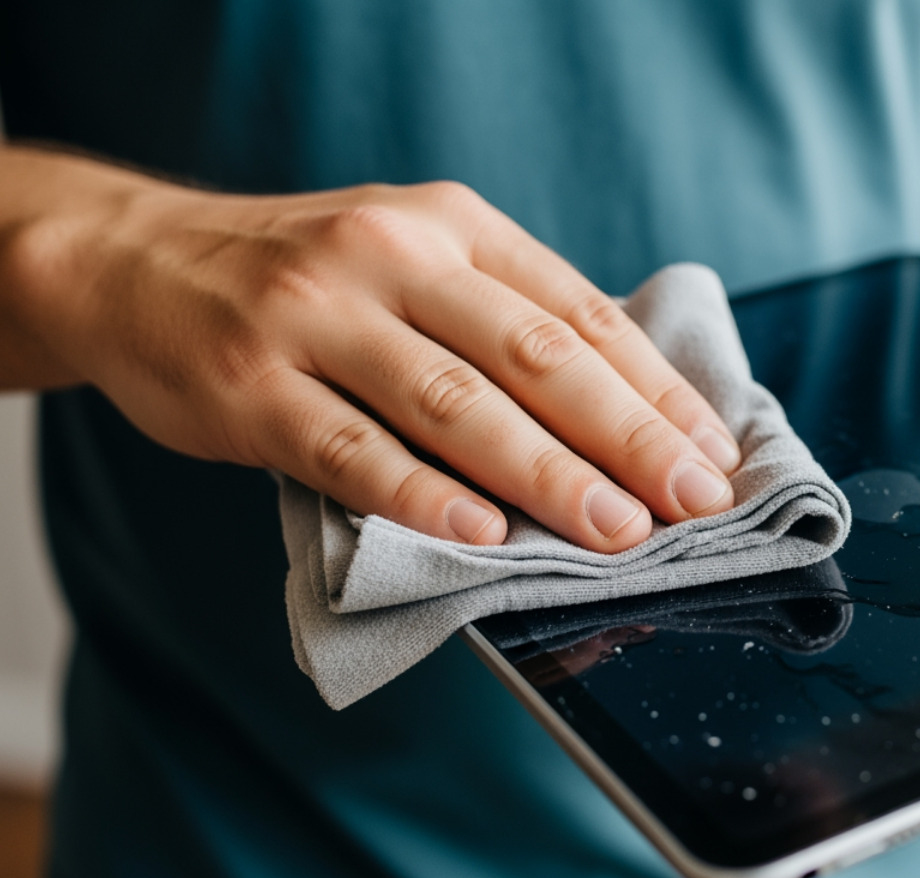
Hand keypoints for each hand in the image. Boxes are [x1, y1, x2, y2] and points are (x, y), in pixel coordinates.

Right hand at [12, 176, 740, 549]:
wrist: (134, 262)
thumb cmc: (307, 280)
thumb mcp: (414, 259)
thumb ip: (505, 316)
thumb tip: (631, 411)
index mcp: (452, 226)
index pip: (577, 313)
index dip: (655, 389)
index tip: (712, 454)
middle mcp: (391, 258)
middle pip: (533, 355)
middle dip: (627, 436)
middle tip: (692, 501)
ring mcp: (315, 320)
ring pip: (454, 403)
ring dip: (547, 474)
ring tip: (616, 529)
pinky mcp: (250, 389)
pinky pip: (350, 452)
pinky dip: (423, 496)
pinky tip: (485, 535)